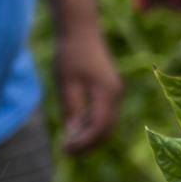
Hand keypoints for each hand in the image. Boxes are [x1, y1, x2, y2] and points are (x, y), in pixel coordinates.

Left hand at [56, 30, 123, 153]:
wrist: (81, 30)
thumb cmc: (70, 54)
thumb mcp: (66, 83)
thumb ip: (71, 109)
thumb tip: (73, 134)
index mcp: (106, 92)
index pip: (99, 127)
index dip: (83, 143)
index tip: (65, 151)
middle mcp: (115, 94)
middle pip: (107, 130)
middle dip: (88, 144)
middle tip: (66, 151)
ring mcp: (115, 92)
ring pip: (107, 124)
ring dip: (90, 136)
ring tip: (68, 141)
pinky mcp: (110, 90)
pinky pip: (105, 114)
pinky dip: (92, 125)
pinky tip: (75, 126)